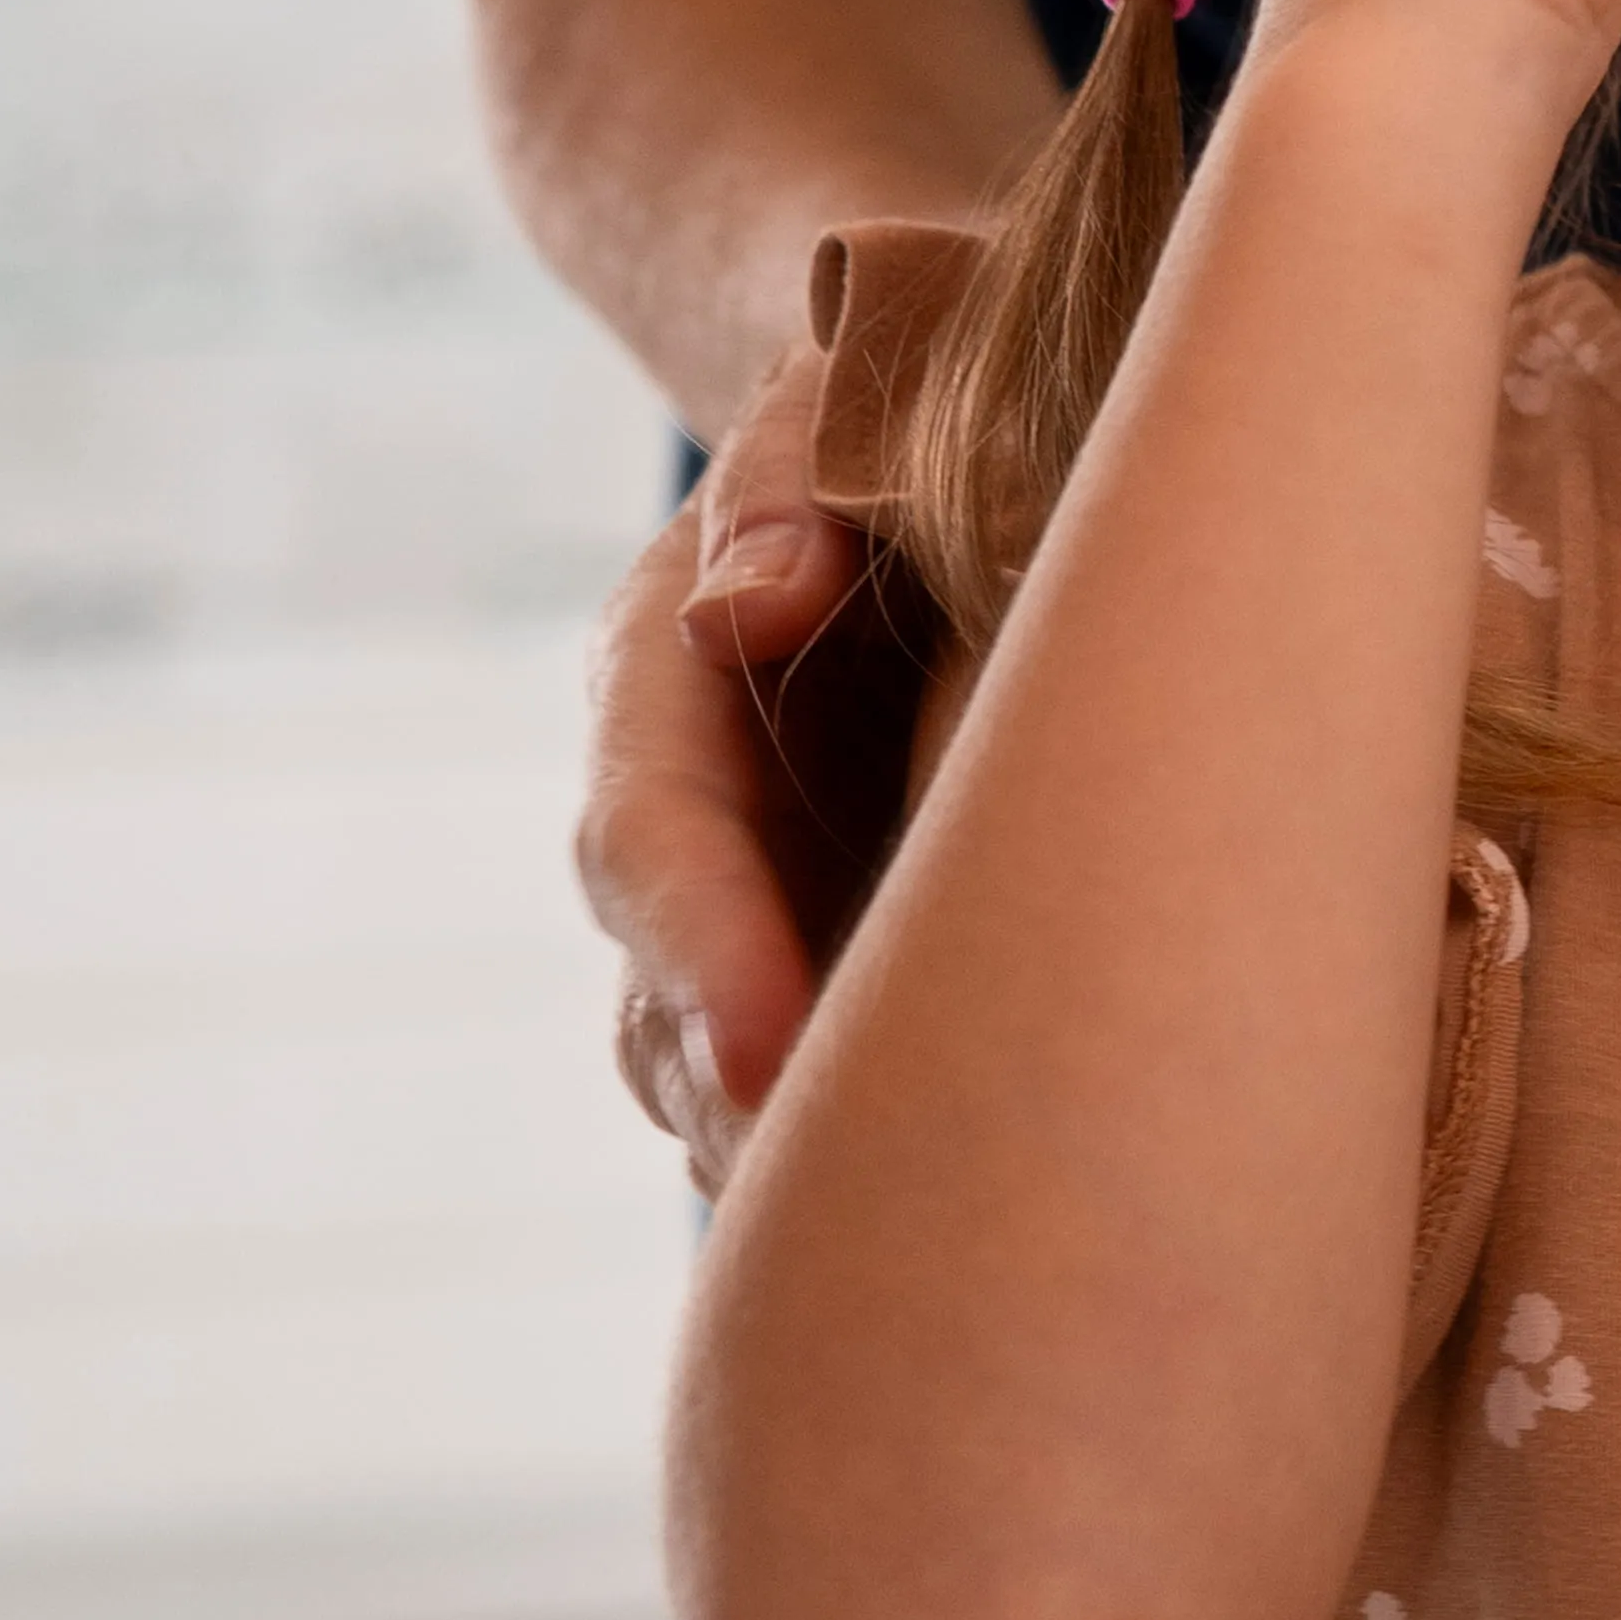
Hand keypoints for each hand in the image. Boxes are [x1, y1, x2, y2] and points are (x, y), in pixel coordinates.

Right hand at [583, 335, 920, 1192]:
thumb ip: (798, 475)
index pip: (651, 842)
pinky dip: (861, 1131)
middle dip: (743, 1098)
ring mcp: (755, 880)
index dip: (706, 955)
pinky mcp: (838, 926)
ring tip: (912, 1238)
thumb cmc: (902, 381)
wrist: (932, 389)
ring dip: (794, 1142)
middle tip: (839, 1196)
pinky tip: (968, 1205)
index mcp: (664, 677)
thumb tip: (751, 597)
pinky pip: (827, 1051)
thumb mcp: (850, 389)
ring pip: (728, 1050)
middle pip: (669, 990)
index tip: (770, 1055)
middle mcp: (685, 803)